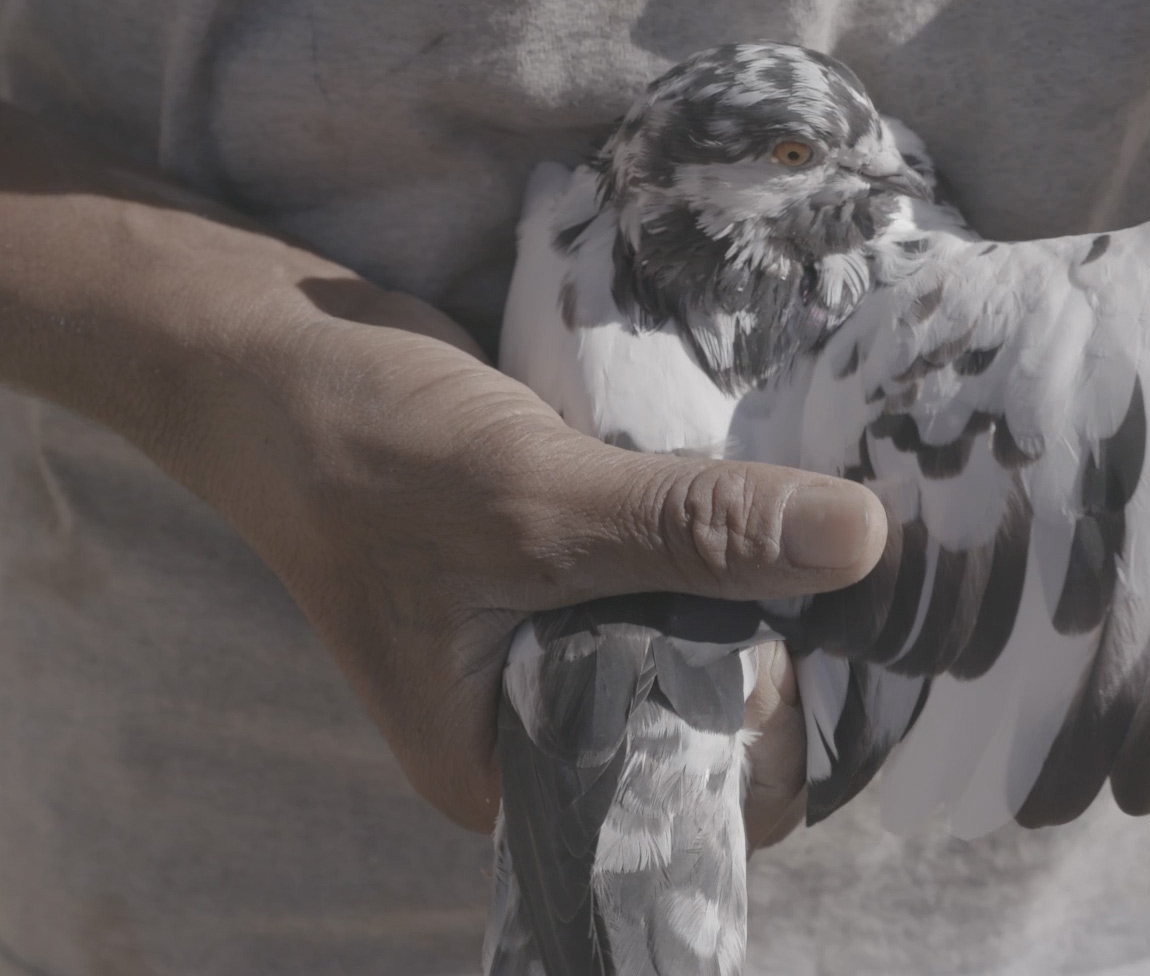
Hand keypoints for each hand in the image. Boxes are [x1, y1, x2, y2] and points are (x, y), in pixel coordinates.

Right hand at [0, 106, 879, 840]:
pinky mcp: (591, 566)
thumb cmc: (368, 452)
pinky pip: (694, 573)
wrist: (278, 355)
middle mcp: (553, 722)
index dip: (763, 734)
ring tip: (824, 521)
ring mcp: (573, 641)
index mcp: (517, 769)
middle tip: (838, 562)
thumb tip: (863, 540)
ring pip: (717, 639)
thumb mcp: (535, 501)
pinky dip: (735, 538)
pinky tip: (783, 492)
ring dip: (771, 585)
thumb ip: (692, 529)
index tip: (796, 634)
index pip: (692, 800)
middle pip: (722, 722)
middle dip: (786, 651)